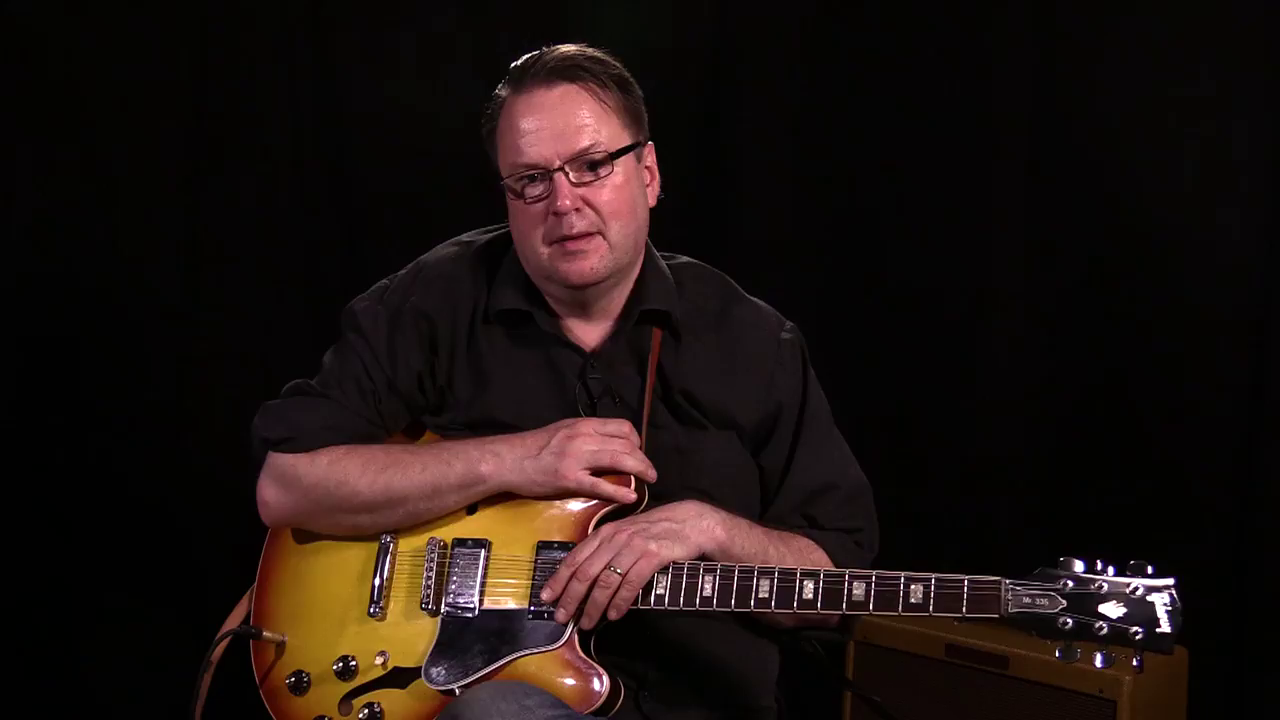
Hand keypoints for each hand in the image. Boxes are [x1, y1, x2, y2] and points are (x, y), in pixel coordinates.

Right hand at [499, 417, 656, 504]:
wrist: (508, 460)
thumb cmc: (535, 447)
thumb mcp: (564, 431)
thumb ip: (588, 436)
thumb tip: (611, 446)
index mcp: (584, 425)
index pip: (623, 427)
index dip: (637, 441)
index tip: (638, 453)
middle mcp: (583, 437)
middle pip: (626, 444)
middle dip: (644, 459)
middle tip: (650, 472)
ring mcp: (576, 457)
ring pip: (619, 459)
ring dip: (640, 470)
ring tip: (649, 481)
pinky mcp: (568, 479)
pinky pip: (600, 485)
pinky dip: (619, 491)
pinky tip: (630, 497)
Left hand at [539, 500, 725, 629]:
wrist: (689, 522)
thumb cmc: (655, 531)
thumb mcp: (625, 535)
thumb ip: (605, 551)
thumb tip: (582, 578)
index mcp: (604, 533)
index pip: (575, 558)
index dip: (558, 579)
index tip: (547, 597)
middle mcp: (615, 538)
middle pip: (586, 572)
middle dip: (571, 598)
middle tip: (563, 618)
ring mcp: (633, 546)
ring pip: (606, 581)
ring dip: (594, 606)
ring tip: (588, 623)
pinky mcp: (652, 555)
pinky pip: (631, 583)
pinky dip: (621, 601)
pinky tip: (614, 614)